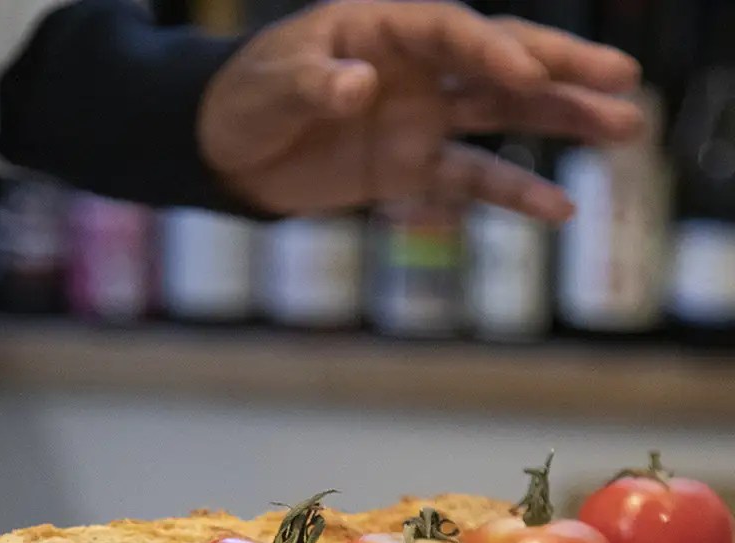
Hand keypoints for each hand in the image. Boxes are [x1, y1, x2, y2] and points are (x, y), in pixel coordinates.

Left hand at [199, 0, 643, 218]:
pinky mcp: (410, 169)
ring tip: (624, 130)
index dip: (490, 49)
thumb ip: (316, 85)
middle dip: (560, 70)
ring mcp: (419, 120)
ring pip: (502, 116)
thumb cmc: (245, 99)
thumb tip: (359, 87)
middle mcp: (415, 70)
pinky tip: (558, 209)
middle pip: (499, 62)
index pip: (451, 31)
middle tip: (622, 80)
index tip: (525, 71)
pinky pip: (469, 180)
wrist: (224, 152)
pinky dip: (511, 193)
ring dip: (560, 122)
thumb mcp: (273, 85)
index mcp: (384, 28)